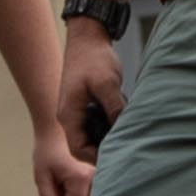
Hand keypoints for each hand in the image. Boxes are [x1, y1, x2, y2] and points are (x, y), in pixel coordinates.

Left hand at [30, 116, 93, 195]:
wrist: (52, 140)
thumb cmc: (44, 158)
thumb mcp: (41, 181)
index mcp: (80, 178)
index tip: (52, 194)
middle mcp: (93, 178)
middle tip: (56, 185)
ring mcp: (97, 177)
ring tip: (62, 183)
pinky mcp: (97, 178)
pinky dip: (75, 195)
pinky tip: (68, 183)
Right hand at [57, 19, 129, 152]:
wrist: (87, 36)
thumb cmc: (94, 58)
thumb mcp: (107, 83)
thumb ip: (115, 108)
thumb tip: (124, 130)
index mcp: (69, 114)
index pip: (78, 149)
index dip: (97, 158)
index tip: (118, 158)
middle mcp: (69, 116)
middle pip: (83, 146)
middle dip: (102, 151)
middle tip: (126, 152)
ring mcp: (76, 110)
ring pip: (89, 135)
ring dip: (105, 139)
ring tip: (126, 138)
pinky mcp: (85, 104)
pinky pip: (94, 124)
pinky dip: (107, 127)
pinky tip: (122, 123)